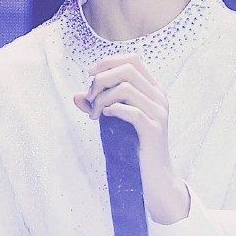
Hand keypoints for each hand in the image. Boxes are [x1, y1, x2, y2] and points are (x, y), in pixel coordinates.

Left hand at [74, 53, 189, 223]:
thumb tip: (76, 97)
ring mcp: (159, 112)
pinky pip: (131, 111)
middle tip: (90, 98)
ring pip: (126, 88)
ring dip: (102, 99)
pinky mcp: (154, 129)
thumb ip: (98, 106)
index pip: (132, 60)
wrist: (154, 175)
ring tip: (95, 114)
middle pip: (128, 70)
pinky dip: (112, 110)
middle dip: (102, 80)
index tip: (90, 74)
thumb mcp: (115, 120)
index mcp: (153, 89)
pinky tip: (104, 118)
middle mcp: (159, 96)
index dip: (108, 62)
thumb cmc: (134, 145)